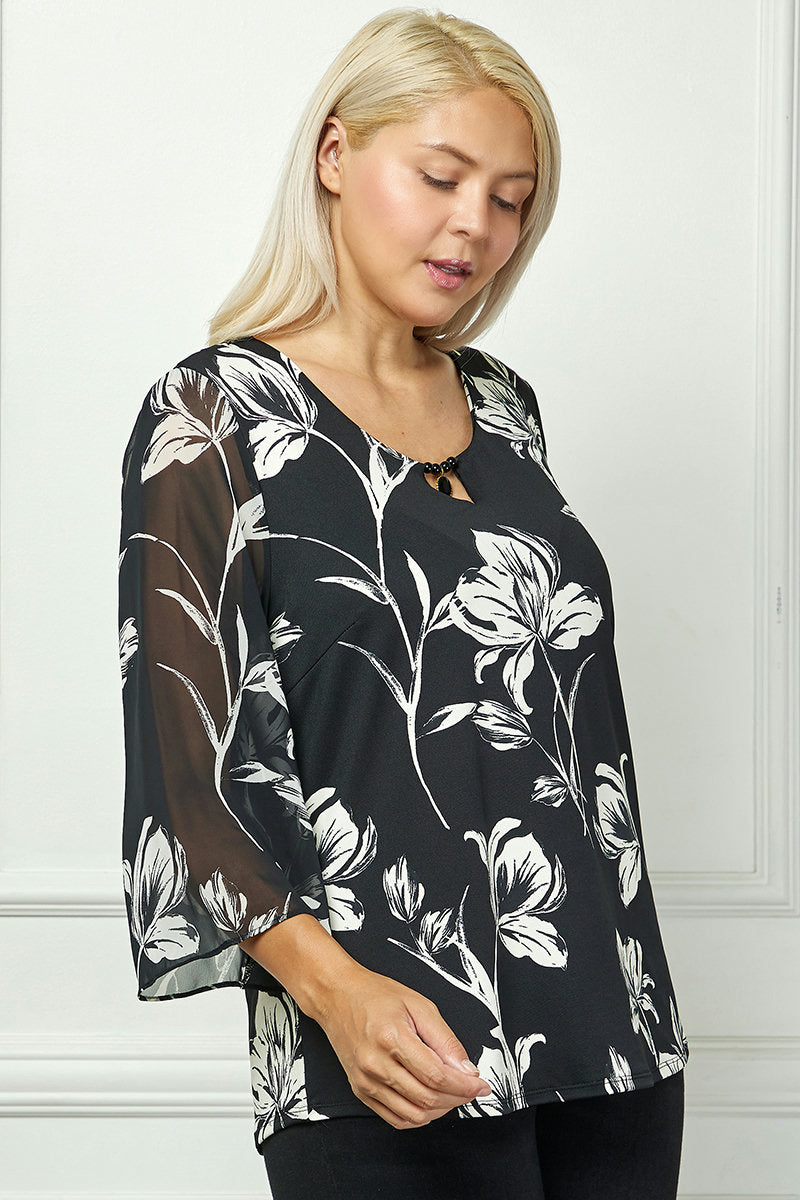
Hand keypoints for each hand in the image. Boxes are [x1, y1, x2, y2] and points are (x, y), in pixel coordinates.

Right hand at [315, 962, 492, 1128]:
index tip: (480, 1084)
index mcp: (392, 1037)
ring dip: (441, 1110)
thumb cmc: (376, 995)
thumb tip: (466, 1070)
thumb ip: (445, 1040)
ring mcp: (365, 1080)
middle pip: (427, 1098)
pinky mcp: (360, 1090)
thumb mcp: (419, 1005)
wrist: (337, 995)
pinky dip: (418, 1117)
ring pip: (413, 1114)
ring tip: (453, 1095)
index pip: (437, 1076)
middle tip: (471, 1088)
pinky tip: (430, 1103)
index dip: (464, 1085)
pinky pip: (395, 1118)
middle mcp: (375, 1063)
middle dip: (457, 1098)